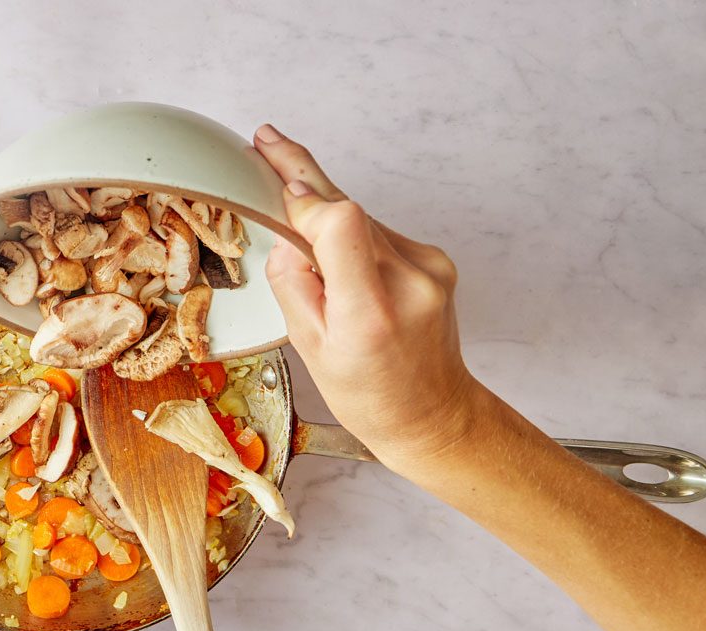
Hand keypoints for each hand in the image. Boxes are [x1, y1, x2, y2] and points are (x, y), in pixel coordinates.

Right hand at [253, 124, 480, 470]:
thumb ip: (294, 285)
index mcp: (371, 312)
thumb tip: (287, 234)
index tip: (276, 177)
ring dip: (327, 218)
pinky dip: (352, 238)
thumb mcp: (310, 350)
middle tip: (269, 140)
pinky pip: (378, 233)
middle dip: (305, 176)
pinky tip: (340, 265)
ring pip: (362, 219)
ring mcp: (430, 268)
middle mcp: (410, 282)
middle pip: (351, 209)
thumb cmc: (369, 395)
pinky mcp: (436, 261)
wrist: (432, 415)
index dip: (304, 199)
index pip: (341, 223)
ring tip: (301, 230)